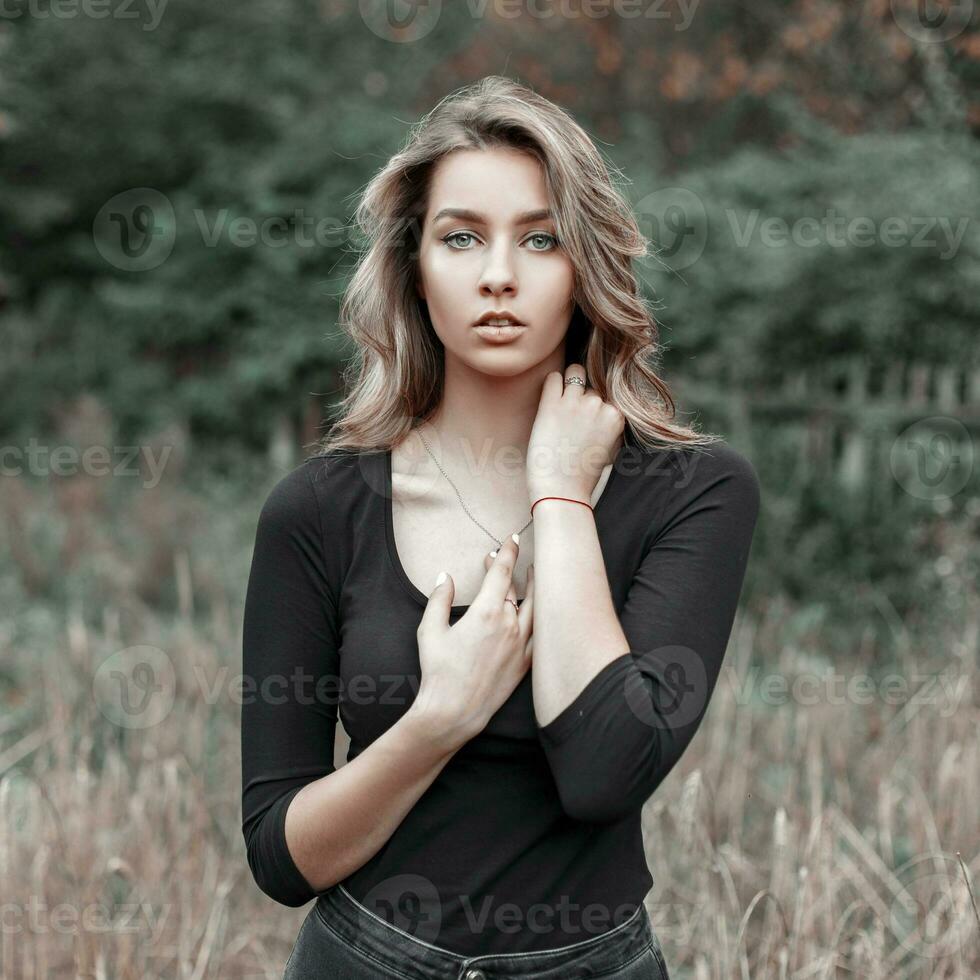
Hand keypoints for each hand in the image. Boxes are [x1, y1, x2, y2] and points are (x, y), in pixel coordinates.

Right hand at [412, 534, 534, 748]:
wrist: (454, 711)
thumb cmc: (439, 671)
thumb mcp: (429, 630)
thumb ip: (438, 599)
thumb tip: (445, 577)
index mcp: (486, 612)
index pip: (502, 573)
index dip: (507, 553)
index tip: (510, 539)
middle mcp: (509, 625)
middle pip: (516, 588)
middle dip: (511, 569)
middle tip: (502, 559)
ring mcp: (521, 644)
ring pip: (534, 608)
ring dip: (534, 588)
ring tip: (533, 575)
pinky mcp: (525, 663)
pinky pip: (539, 634)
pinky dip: (541, 618)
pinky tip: (538, 612)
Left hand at [526, 365, 625, 502]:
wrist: (561, 490)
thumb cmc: (583, 475)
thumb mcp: (611, 449)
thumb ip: (612, 426)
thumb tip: (608, 408)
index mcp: (617, 416)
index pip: (607, 397)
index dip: (595, 408)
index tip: (585, 424)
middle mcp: (599, 405)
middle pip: (591, 388)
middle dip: (582, 399)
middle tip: (571, 420)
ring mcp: (576, 403)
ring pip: (575, 373)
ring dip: (568, 385)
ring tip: (560, 406)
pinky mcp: (552, 404)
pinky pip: (553, 377)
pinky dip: (551, 384)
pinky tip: (548, 399)